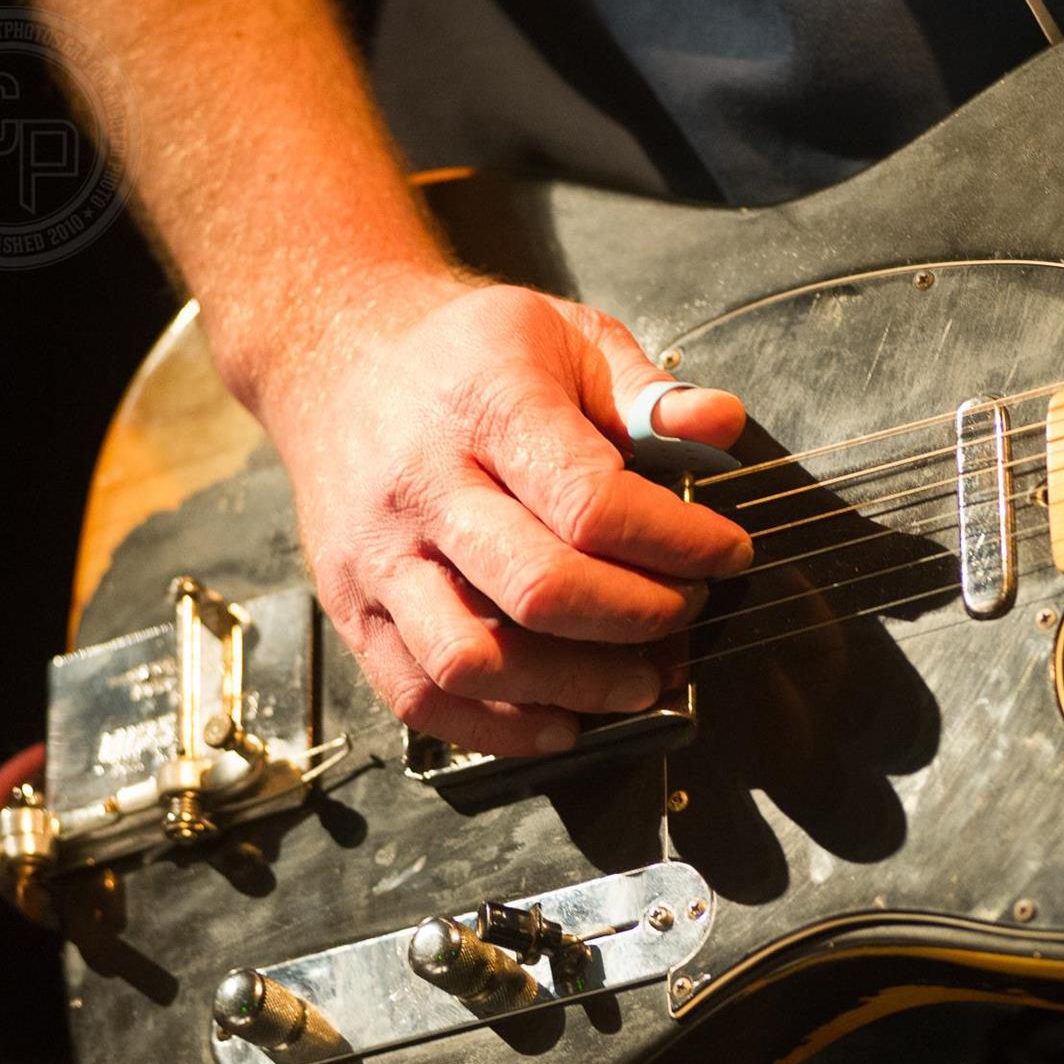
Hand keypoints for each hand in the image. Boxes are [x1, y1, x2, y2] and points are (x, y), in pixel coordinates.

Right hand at [244, 276, 751, 756]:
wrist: (336, 357)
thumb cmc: (466, 354)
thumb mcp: (567, 335)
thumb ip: (647, 389)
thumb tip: (719, 426)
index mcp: (485, 407)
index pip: (593, 502)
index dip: (678, 543)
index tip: (727, 552)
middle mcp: (422, 487)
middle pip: (541, 589)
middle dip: (639, 617)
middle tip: (686, 611)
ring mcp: (378, 556)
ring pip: (473, 659)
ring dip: (575, 688)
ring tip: (641, 680)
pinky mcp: (350, 608)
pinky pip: (420, 696)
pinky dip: (499, 728)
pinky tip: (563, 721)